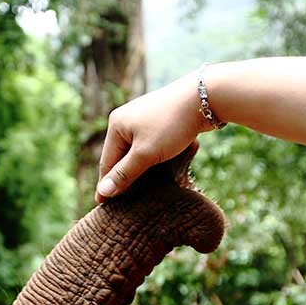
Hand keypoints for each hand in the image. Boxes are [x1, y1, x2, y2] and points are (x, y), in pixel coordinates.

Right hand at [96, 71, 209, 202]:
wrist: (203, 98)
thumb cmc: (172, 126)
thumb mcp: (146, 154)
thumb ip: (124, 174)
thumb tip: (103, 192)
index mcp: (116, 125)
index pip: (106, 162)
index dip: (106, 185)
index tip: (102, 206)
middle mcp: (125, 119)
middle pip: (119, 156)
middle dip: (120, 177)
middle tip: (120, 203)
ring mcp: (142, 118)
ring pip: (134, 151)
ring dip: (135, 169)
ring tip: (136, 191)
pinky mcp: (158, 120)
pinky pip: (147, 145)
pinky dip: (147, 159)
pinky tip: (153, 172)